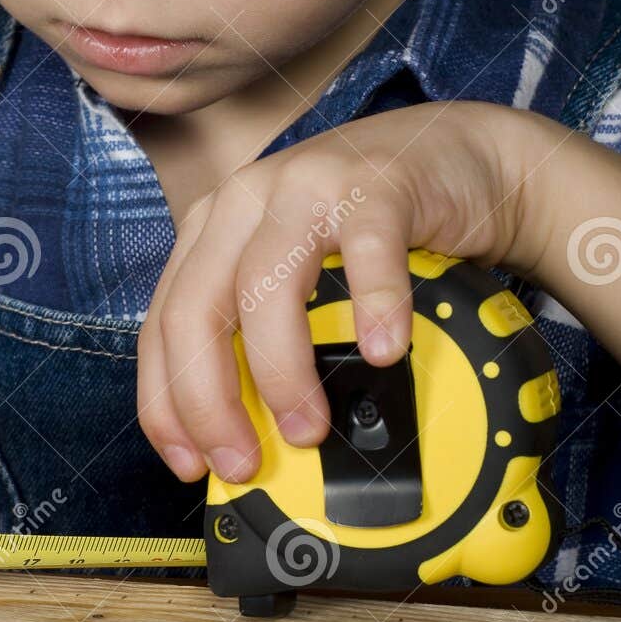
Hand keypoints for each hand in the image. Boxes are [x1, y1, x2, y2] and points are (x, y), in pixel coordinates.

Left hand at [137, 100, 538, 484]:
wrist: (458, 158)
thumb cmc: (371, 227)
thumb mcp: (300, 276)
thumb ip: (266, 335)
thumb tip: (253, 439)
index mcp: (214, 229)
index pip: (162, 324)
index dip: (165, 403)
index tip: (188, 464)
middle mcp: (246, 201)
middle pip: (196, 308)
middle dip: (209, 401)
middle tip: (244, 462)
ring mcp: (309, 185)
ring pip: (265, 284)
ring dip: (280, 370)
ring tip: (307, 427)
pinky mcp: (377, 183)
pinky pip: (369, 250)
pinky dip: (374, 307)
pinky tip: (383, 351)